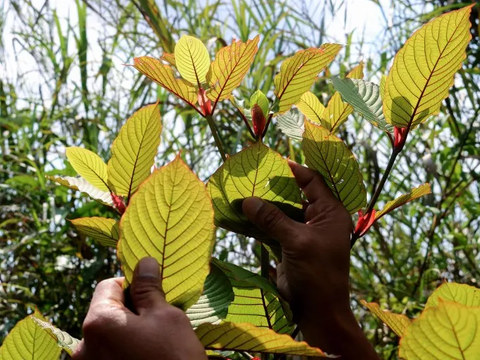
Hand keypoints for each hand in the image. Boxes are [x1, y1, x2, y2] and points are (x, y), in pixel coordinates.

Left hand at [73, 257, 206, 359]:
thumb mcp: (166, 317)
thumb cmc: (173, 359)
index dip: (133, 285)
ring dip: (128, 334)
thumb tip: (145, 262)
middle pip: (106, 313)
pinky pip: (108, 356)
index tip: (154, 296)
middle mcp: (83, 347)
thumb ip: (149, 289)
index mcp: (98, 322)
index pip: (108, 286)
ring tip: (155, 346)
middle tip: (158, 323)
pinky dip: (124, 353)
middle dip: (131, 312)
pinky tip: (146, 359)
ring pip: (108, 337)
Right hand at [242, 161, 377, 358]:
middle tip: (249, 175)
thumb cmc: (317, 274)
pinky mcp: (288, 245)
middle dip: (271, 187)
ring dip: (262, 205)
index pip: (311, 181)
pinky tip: (240, 215)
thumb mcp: (297, 242)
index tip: (269, 161)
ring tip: (239, 192)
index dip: (292, 169)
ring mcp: (301, 232)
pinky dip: (257, 222)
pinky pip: (272, 228)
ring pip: (280, 211)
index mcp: (329, 212)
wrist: (318, 311)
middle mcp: (317, 218)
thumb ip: (273, 219)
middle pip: (293, 194)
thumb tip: (247, 200)